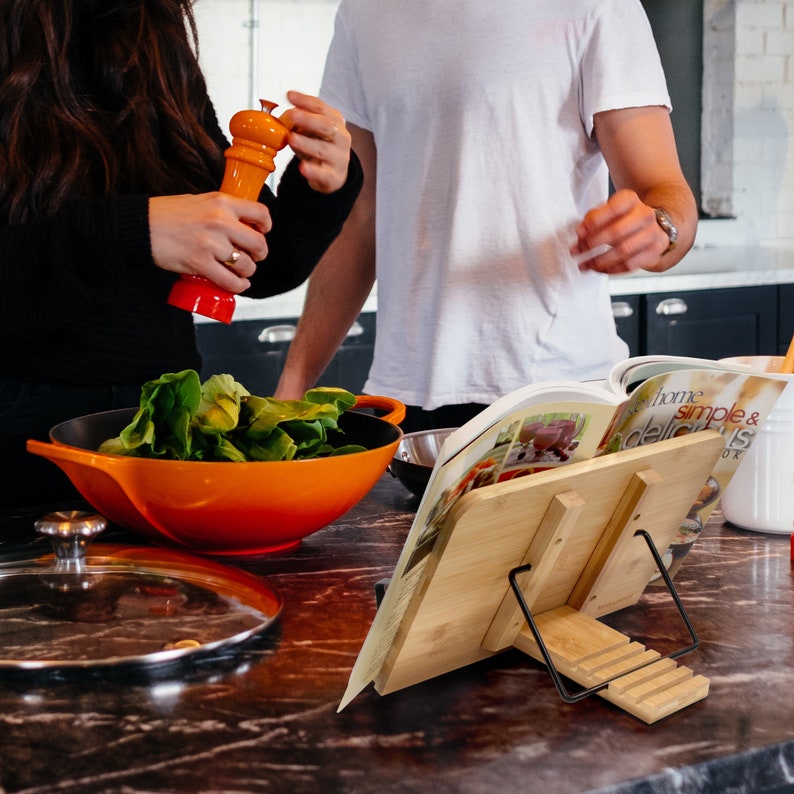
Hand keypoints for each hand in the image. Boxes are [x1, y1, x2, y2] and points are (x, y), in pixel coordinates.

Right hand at [149, 192, 271, 292]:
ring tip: (240, 271)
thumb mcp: (200, 201)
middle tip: (253, 257)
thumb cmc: (167, 214)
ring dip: (247, 272)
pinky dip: (237, 286)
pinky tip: (237, 284)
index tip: (262, 233)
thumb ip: (222, 210)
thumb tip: (242, 224)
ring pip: (246, 265)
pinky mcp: (200, 263)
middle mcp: (220, 221)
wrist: (140, 226)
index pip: (261, 213)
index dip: (266, 227)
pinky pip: (230, 281)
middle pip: (259, 244)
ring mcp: (210, 243)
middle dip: (260, 255)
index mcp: (222, 202)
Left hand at [282, 90, 351, 193]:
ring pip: (323, 149)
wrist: (334, 174)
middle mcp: (340, 137)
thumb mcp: (311, 131)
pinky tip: (303, 167)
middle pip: (326, 126)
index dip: (305, 101)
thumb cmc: (320, 147)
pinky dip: (312, 170)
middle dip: (308, 119)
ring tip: (292, 139)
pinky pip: (323, 173)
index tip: (290, 95)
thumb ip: (299, 122)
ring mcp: (338, 157)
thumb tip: (283, 116)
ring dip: (306, 143)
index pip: (320, 107)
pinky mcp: (333, 176)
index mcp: (335, 121)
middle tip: (292, 114)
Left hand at [570, 189, 670, 274]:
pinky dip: (612, 269)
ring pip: (624, 251)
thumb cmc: (622, 219)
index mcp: (630, 200)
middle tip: (577, 251)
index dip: (594, 222)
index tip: (579, 234)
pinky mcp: (654, 251)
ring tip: (585, 264)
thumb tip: (581, 232)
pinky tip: (600, 269)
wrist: (648, 227)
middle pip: (617, 232)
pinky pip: (631, 264)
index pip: (613, 209)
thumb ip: (592, 219)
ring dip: (600, 261)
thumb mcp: (606, 212)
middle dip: (593, 244)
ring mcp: (652, 233)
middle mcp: (644, 214)